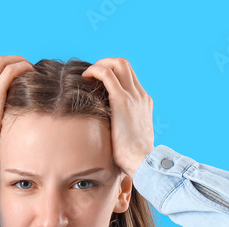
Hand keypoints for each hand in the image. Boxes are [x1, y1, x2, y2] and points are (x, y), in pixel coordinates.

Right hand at [0, 55, 34, 172]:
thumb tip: (13, 139)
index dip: (7, 71)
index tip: (23, 78)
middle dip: (14, 60)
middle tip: (30, 69)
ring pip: (0, 62)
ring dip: (18, 60)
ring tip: (32, 69)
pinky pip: (8, 72)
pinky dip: (21, 68)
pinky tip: (32, 74)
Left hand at [81, 58, 154, 178]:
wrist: (143, 161)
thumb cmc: (134, 157)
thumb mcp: (130, 137)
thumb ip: (122, 128)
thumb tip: (108, 133)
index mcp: (143, 102)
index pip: (128, 77)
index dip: (112, 74)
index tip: (97, 83)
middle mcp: (140, 95)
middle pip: (124, 65)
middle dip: (105, 64)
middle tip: (90, 75)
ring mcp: (133, 96)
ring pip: (118, 64)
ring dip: (100, 64)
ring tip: (87, 75)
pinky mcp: (122, 101)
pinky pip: (107, 74)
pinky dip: (95, 71)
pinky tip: (84, 78)